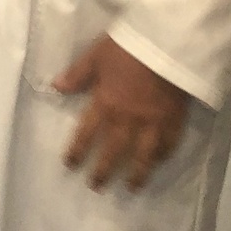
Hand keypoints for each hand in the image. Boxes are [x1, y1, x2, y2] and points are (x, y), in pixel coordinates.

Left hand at [55, 36, 192, 191]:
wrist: (169, 42)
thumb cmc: (129, 46)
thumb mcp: (97, 55)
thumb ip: (78, 74)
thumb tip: (54, 87)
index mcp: (106, 103)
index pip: (86, 134)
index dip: (77, 151)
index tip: (70, 165)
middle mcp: (127, 120)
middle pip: (113, 151)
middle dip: (103, 171)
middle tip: (96, 186)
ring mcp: (153, 123)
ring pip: (143, 156)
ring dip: (136, 174)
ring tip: (132, 187)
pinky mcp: (175, 120)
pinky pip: (169, 145)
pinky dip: (163, 156)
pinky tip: (159, 163)